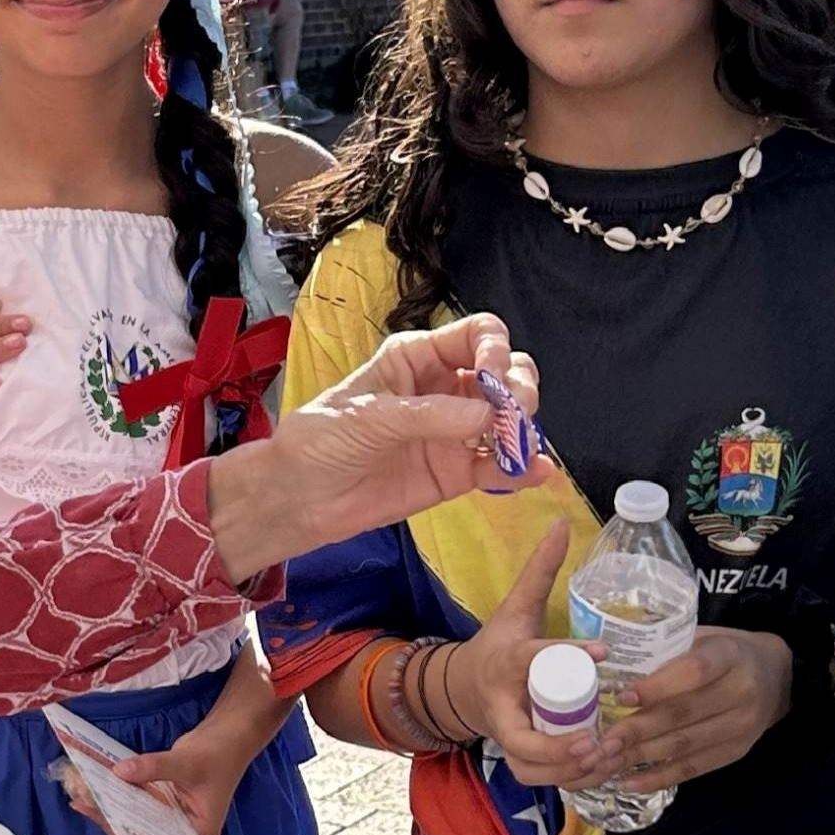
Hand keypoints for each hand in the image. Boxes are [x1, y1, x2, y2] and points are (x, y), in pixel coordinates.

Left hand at [61, 738, 243, 834]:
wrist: (226, 737)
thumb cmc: (218, 754)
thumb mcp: (187, 761)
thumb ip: (154, 767)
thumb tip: (118, 772)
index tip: (112, 822)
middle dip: (113, 825)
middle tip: (87, 805)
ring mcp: (169, 822)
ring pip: (133, 828)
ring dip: (108, 814)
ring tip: (81, 798)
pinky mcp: (159, 808)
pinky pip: (133, 811)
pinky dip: (114, 802)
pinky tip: (91, 792)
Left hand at [207, 314, 547, 579]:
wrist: (299, 497)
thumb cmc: (321, 440)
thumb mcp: (369, 417)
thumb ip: (429, 416)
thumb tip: (487, 418)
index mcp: (419, 357)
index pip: (478, 336)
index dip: (496, 349)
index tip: (496, 376)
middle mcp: (444, 388)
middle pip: (505, 373)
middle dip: (519, 388)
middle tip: (513, 415)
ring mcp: (453, 432)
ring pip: (509, 419)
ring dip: (524, 428)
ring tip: (519, 447)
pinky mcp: (455, 473)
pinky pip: (498, 466)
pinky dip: (520, 468)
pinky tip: (536, 472)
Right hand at [430, 524, 612, 786]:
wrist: (462, 689)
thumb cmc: (498, 646)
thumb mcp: (515, 607)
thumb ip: (539, 570)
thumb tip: (561, 523)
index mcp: (506, 663)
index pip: (533, 659)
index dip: (568, 655)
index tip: (603, 652)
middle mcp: (503, 707)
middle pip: (522, 737)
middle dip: (557, 745)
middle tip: (597, 740)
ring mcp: (508, 738)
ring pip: (531, 767)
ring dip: (567, 771)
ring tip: (605, 757)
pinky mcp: (519, 758)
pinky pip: (541, 779)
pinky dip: (570, 781)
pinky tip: (602, 770)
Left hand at [610, 630, 791, 793]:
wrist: (775, 677)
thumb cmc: (725, 653)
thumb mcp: (702, 637)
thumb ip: (667, 651)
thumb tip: (609, 670)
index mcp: (730, 655)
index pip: (694, 672)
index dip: (657, 686)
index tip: (622, 697)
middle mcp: (742, 692)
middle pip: (683, 714)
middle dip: (637, 730)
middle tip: (600, 742)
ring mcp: (742, 726)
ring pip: (684, 745)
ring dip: (640, 757)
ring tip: (605, 763)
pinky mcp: (736, 751)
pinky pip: (693, 768)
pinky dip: (658, 778)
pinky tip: (628, 783)